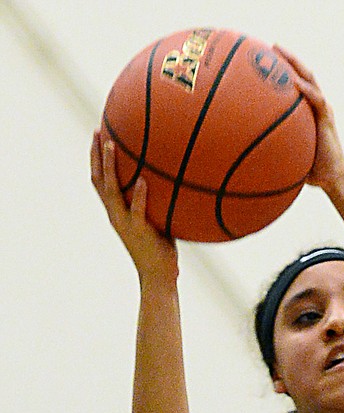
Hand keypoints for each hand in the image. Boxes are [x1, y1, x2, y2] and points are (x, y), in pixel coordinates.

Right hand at [89, 131, 177, 281]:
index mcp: (117, 211)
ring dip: (110, 166)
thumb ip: (157, 203)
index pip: (100, 181)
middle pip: (99, 179)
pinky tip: (144, 180)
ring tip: (112, 145)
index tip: (98, 136)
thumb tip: (172, 183)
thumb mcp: (156, 221)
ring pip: (112, 190)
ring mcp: (126, 222)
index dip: (96, 159)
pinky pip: (138, 209)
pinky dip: (140, 194)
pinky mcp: (140, 231)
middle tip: (97, 131)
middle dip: (96, 155)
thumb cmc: (161, 249)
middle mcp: (116, 214)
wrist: (158, 276)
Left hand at [275, 45, 343, 190]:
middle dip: (287, 58)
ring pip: (310, 79)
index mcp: (305, 111)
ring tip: (280, 52)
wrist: (332, 177)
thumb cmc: (307, 169)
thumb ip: (267, 147)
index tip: (263, 59)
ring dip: (295, 64)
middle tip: (270, 46)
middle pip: (301, 74)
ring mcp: (322, 110)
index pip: (294, 84)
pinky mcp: (327, 118)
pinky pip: (316, 100)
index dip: (281, 70)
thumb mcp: (283, 154)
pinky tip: (295, 83)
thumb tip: (236, 151)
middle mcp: (314, 105)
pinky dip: (306, 90)